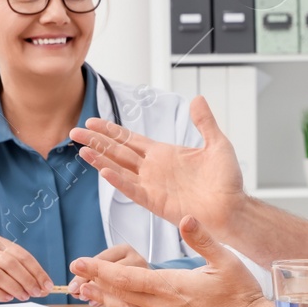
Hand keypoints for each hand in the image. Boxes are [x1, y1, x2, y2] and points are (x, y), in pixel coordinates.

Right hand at [0, 235, 51, 303]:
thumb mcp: (5, 267)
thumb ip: (24, 274)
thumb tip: (44, 286)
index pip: (22, 255)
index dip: (36, 271)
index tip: (46, 284)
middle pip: (10, 263)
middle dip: (27, 280)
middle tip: (36, 292)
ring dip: (15, 287)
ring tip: (23, 296)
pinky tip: (7, 297)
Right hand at [71, 96, 245, 238]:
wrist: (233, 208)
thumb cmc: (227, 181)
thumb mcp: (217, 143)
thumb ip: (204, 122)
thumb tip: (198, 98)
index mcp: (164, 154)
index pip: (130, 139)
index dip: (110, 131)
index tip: (92, 122)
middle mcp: (153, 169)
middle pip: (117, 152)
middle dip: (96, 142)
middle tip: (74, 133)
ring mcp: (152, 185)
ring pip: (119, 170)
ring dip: (100, 160)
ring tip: (81, 151)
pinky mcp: (156, 202)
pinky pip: (133, 190)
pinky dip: (118, 181)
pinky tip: (104, 172)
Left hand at [71, 216, 274, 306]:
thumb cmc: (244, 296)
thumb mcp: (226, 260)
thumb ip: (202, 239)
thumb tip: (186, 218)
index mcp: (173, 287)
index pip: (127, 278)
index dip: (100, 270)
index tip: (81, 261)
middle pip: (120, 294)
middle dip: (95, 283)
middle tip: (75, 274)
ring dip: (104, 300)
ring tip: (87, 291)